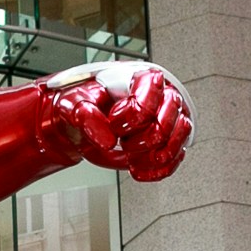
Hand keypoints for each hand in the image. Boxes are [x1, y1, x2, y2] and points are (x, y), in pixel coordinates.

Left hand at [44, 61, 190, 181]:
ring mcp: (168, 118)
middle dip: (140, 142)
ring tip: (131, 154)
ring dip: (150, 157)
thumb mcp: (74, 103)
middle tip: (123, 140)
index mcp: (139, 79)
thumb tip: (107, 139)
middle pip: (164, 127)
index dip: (130, 120)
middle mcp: (160, 96)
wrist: (83, 124)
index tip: (114, 122)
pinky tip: (138, 167)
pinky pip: (175, 161)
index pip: (148, 103)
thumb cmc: (84, 106)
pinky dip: (156, 171)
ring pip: (176, 143)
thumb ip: (86, 116)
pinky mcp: (169, 139)